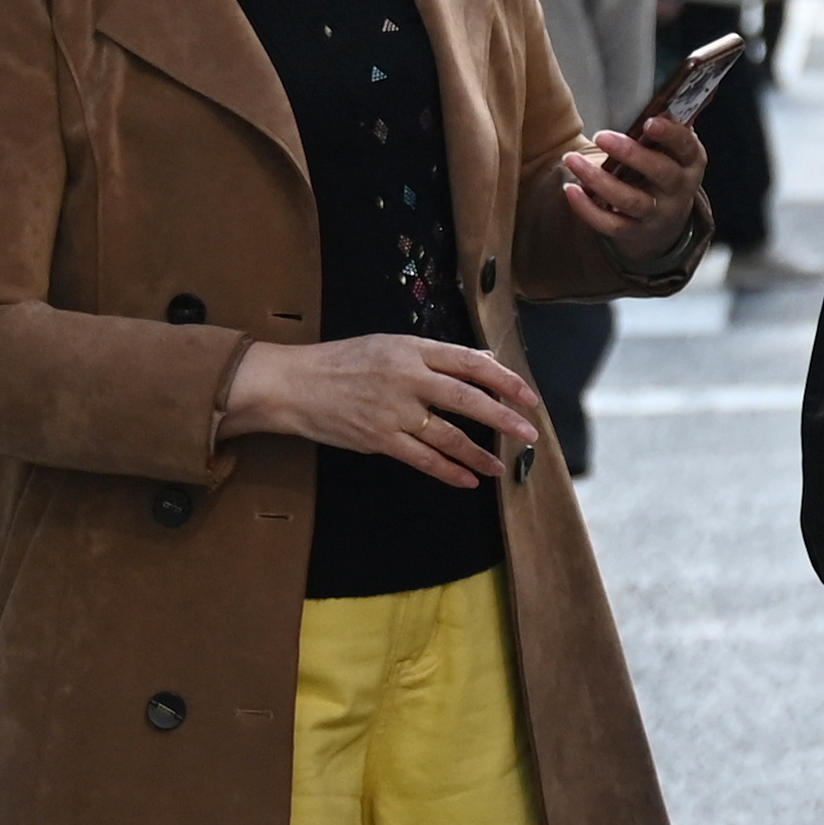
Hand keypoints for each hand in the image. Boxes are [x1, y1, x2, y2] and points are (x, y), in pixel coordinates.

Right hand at [220, 332, 539, 487]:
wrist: (294, 384)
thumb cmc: (344, 362)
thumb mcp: (391, 345)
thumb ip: (438, 355)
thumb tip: (483, 361)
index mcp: (412, 351)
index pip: (470, 363)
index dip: (505, 380)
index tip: (529, 396)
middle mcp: (406, 379)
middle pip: (467, 399)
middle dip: (504, 418)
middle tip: (529, 434)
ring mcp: (393, 411)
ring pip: (448, 436)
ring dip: (479, 454)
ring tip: (500, 466)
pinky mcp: (379, 439)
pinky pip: (422, 459)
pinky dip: (448, 471)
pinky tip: (468, 479)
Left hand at [554, 108, 708, 252]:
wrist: (666, 219)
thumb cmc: (665, 168)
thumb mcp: (674, 149)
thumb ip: (668, 126)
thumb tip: (666, 99)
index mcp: (691, 162)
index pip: (686, 146)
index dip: (670, 134)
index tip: (649, 122)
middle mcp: (679, 190)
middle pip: (661, 173)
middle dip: (631, 154)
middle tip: (601, 136)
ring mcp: (658, 213)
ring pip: (631, 200)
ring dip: (599, 181)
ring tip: (571, 159)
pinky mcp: (635, 231)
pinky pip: (611, 224)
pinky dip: (588, 209)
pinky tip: (571, 190)